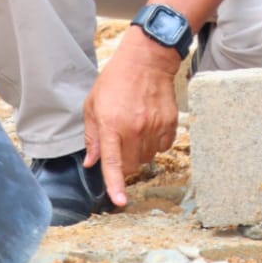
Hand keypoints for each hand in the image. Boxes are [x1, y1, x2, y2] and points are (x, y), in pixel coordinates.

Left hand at [83, 30, 181, 207]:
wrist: (147, 60)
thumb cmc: (116, 80)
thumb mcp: (93, 105)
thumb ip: (92, 136)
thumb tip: (92, 162)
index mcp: (111, 125)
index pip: (112, 163)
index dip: (116, 185)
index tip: (120, 202)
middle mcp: (134, 128)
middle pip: (131, 164)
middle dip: (123, 162)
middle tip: (120, 144)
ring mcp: (154, 126)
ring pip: (147, 157)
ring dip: (139, 152)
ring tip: (135, 130)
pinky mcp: (170, 122)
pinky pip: (163, 146)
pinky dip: (156, 143)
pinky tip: (150, 128)